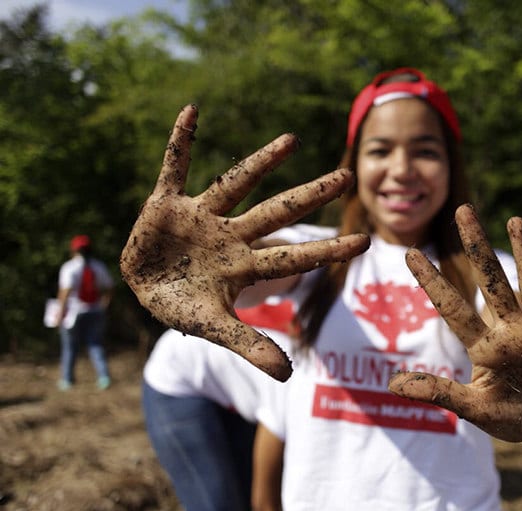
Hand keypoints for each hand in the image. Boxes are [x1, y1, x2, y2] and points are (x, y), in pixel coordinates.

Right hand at [120, 105, 368, 380]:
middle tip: (346, 177)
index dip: (326, 250)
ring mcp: (201, 217)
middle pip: (276, 212)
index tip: (364, 240)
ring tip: (292, 140)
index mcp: (244, 265)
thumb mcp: (214, 328)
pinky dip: (181, 142)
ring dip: (261, 163)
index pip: (293, 256)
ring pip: (236, 184)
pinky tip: (191, 111)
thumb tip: (287, 375)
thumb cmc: (184, 307)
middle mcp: (230, 235)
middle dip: (309, 197)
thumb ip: (250, 345)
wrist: (144, 289)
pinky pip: (174, 166)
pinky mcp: (168, 203)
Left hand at [388, 204, 521, 441]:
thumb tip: (391, 385)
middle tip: (462, 211)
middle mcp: (516, 331)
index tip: (410, 254)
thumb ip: (439, 392)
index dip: (433, 283)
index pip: (455, 309)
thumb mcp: (474, 408)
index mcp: (487, 346)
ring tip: (515, 221)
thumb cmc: (511, 414)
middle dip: (477, 250)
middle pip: (493, 284)